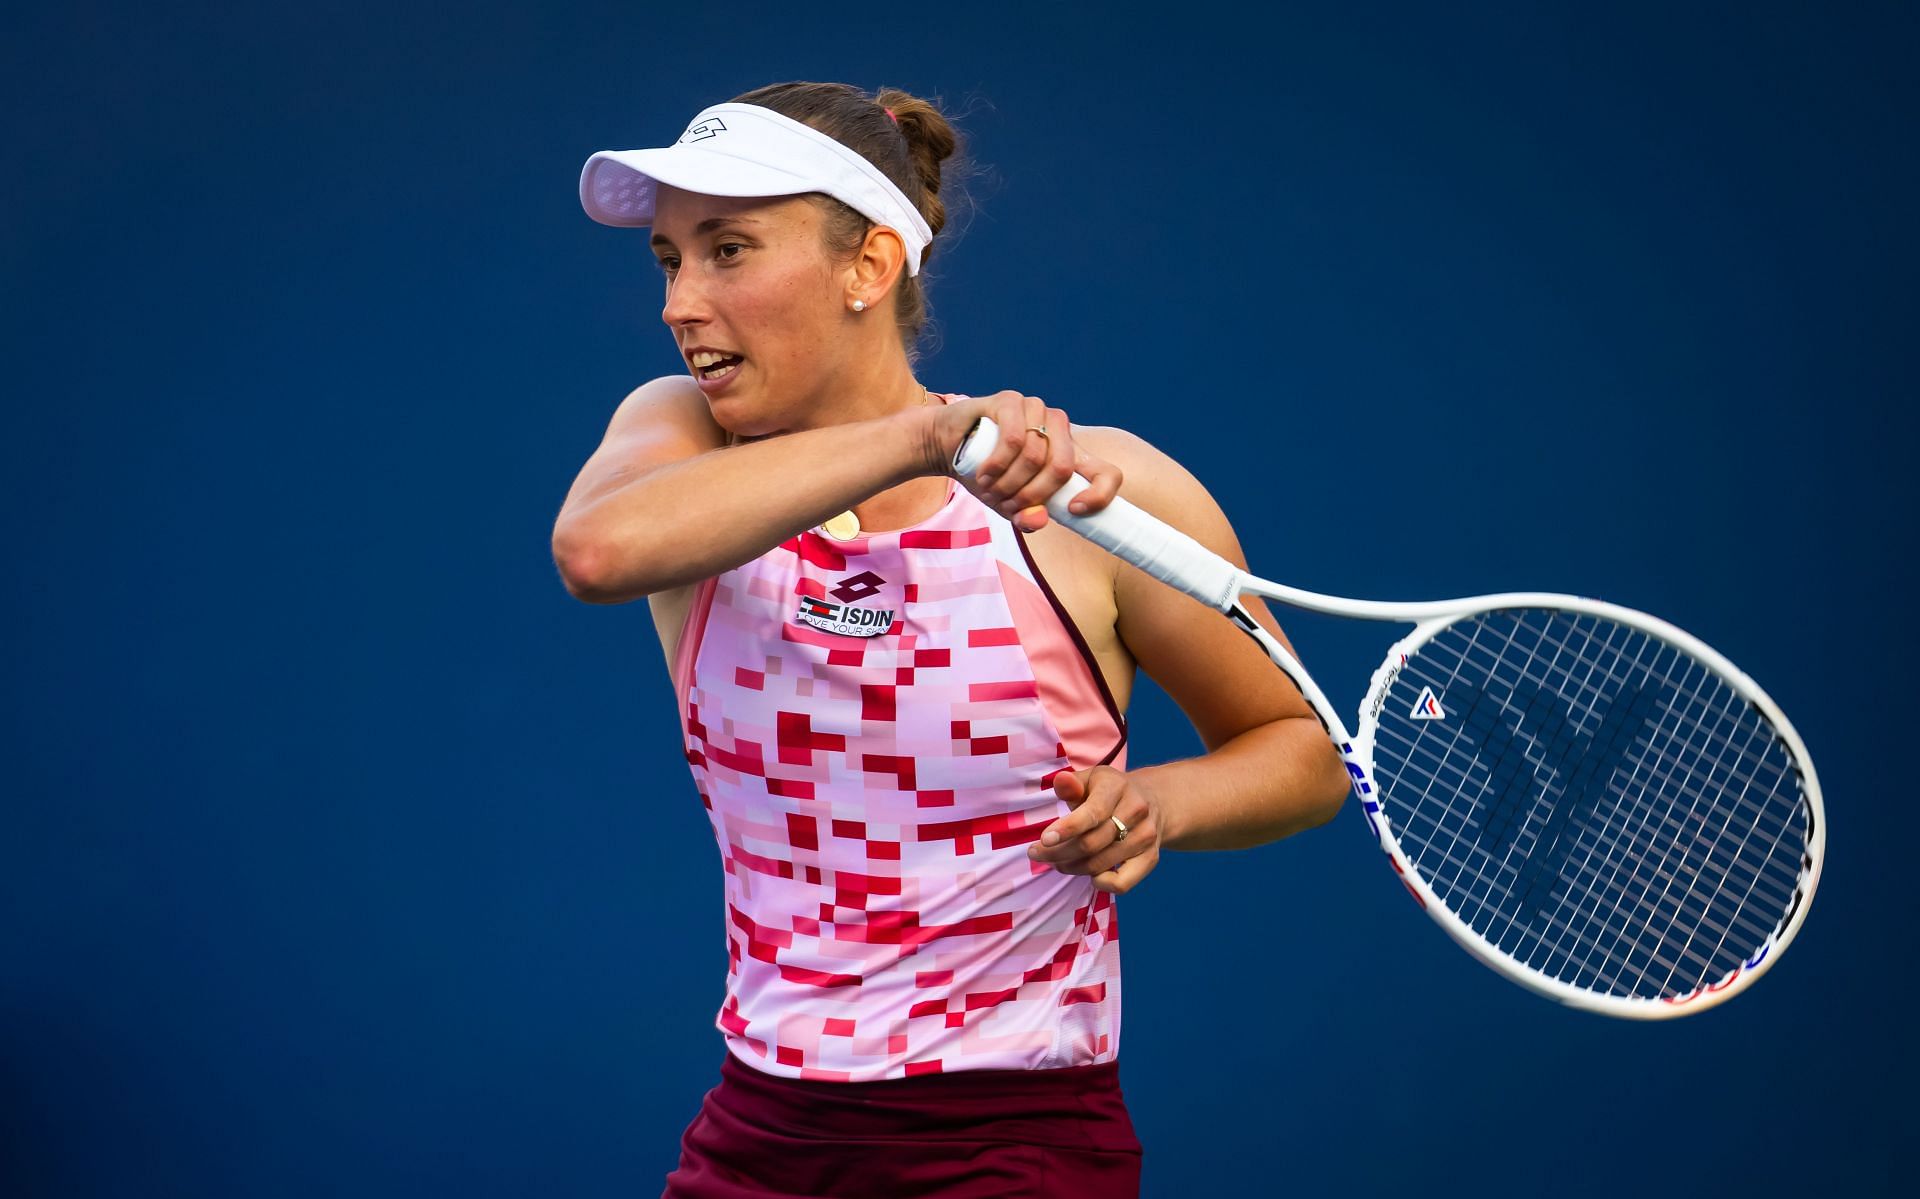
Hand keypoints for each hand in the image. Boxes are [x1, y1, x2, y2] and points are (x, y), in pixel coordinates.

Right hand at [925, 391, 1123, 531]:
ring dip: (1008, 483)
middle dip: (1031, 494)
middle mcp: (1059, 428)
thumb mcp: (1008, 504)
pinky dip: (997, 465)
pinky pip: (1014, 440)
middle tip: (1007, 504)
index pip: (1107, 473)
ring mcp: (1037, 410)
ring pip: (1036, 456)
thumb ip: (1027, 516)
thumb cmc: (985, 474)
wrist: (946, 445)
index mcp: (1070, 453)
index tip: (1074, 510)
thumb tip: (1039, 519)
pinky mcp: (1012, 401)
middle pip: (1063, 468)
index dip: (1100, 494)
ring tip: (989, 489)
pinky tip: (983, 474)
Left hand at [1027, 765, 1161, 893]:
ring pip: (1102, 863)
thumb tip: (1061, 782)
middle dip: (1058, 853)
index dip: (1067, 828)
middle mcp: (1136, 810)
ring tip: (1056, 862)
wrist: (1154, 800)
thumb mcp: (1090, 780)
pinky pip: (1123, 882)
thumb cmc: (1109, 791)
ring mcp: (1146, 836)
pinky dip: (1101, 884)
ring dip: (1072, 867)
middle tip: (1037, 854)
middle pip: (1092, 843)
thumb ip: (1072, 784)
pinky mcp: (1151, 858)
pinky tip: (1088, 875)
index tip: (1044, 840)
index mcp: (1118, 787)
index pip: (1093, 813)